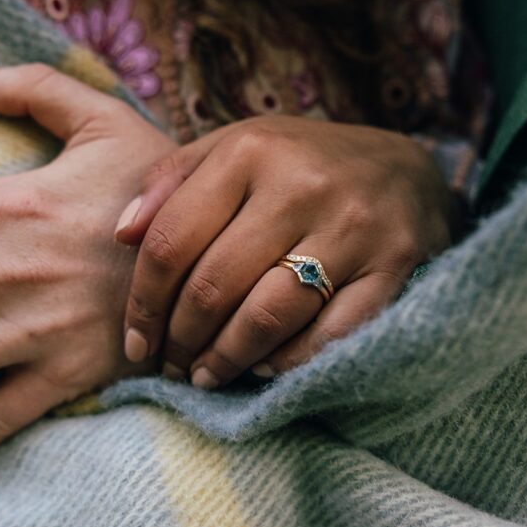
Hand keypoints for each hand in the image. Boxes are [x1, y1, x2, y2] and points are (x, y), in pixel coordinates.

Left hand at [113, 116, 452, 387]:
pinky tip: (263, 369)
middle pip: (214, 285)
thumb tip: (121, 234)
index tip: (135, 342)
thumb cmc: (299, 166)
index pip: (171, 242)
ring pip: (267, 317)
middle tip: (169, 365)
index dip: (143, 303)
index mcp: (250, 152)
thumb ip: (171, 182)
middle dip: (180, 339)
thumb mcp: (234, 150)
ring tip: (205, 375)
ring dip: (226, 359)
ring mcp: (353, 228)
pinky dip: (288, 362)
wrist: (406, 170)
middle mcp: (301, 186)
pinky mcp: (395, 267)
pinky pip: (329, 335)